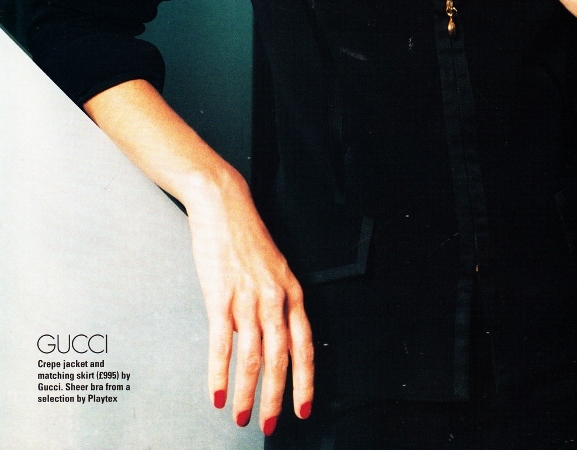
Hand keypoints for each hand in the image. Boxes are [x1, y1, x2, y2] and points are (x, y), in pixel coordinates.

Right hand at [184, 166, 313, 434]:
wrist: (223, 204)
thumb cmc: (246, 235)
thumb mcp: (272, 268)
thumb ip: (274, 302)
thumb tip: (269, 338)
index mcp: (290, 290)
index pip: (304, 344)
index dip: (305, 380)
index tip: (304, 408)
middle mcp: (274, 296)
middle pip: (280, 357)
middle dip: (277, 397)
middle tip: (270, 424)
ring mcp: (248, 297)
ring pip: (253, 357)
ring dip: (248, 392)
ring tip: (242, 416)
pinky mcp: (220, 296)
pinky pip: (221, 344)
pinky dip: (219, 374)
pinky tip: (218, 394)